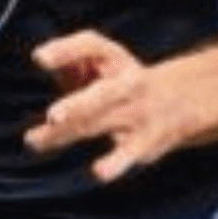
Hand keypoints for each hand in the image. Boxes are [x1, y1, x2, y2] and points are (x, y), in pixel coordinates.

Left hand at [23, 29, 182, 182]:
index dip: (65, 50)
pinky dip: (115, 163)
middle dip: (77, 105)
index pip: (91, 46)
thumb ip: (70, 59)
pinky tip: (99, 172)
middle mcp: (129, 84)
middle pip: (103, 94)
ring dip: (68, 133)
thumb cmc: (124, 81)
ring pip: (101, 124)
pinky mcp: (144, 143)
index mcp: (116, 59)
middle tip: (53, 116)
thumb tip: (41, 59)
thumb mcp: (103, 61)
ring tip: (36, 141)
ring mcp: (138, 114)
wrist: (181, 100)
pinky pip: (128, 154)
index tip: (39, 58)